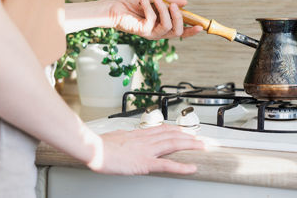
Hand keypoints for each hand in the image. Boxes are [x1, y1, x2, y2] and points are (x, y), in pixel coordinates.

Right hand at [88, 124, 203, 174]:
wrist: (94, 148)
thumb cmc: (102, 144)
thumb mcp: (117, 136)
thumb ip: (126, 136)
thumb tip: (127, 136)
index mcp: (140, 134)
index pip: (163, 129)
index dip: (177, 130)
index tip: (185, 130)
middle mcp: (147, 139)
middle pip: (173, 135)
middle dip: (189, 136)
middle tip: (201, 138)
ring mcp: (147, 150)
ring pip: (174, 145)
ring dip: (190, 145)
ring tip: (202, 147)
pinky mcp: (145, 163)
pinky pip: (167, 165)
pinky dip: (181, 166)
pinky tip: (191, 168)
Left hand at [109, 0, 202, 39]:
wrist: (115, 6)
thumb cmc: (133, 3)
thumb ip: (169, 2)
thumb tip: (185, 3)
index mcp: (163, 25)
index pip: (180, 31)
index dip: (191, 31)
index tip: (200, 26)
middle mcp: (158, 32)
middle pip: (177, 31)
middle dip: (179, 17)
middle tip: (173, 5)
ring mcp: (151, 33)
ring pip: (168, 26)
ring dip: (164, 10)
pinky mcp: (143, 31)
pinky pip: (152, 19)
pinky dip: (149, 6)